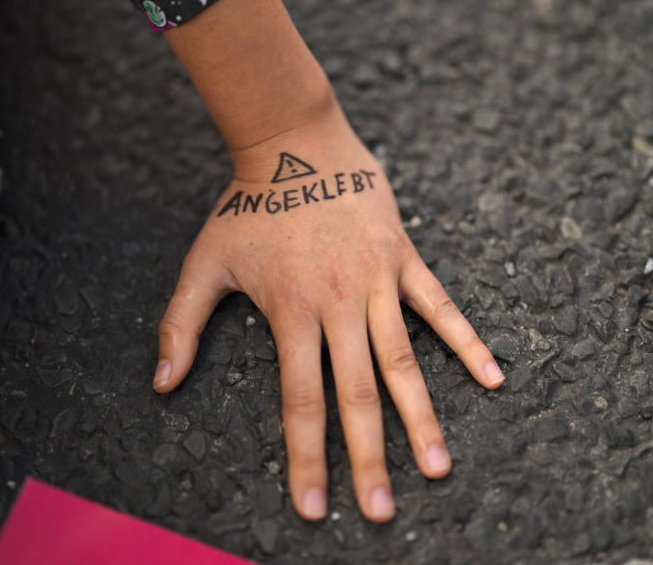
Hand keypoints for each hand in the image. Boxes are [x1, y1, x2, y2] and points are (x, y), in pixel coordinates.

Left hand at [153, 112, 504, 522]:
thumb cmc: (247, 205)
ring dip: (421, 416)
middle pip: (356, 392)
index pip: (300, 399)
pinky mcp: (404, 258)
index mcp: (290, 311)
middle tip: (381, 512)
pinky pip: (440, 306)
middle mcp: (338, 303)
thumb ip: (181, 325)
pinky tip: (492, 378)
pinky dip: (467, 341)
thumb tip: (160, 385)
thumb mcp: (204, 263)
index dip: (306, 457)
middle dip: (367, 457)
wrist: (294, 141)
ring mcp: (377, 280)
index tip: (312, 507)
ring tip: (438, 467)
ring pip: (403, 359)